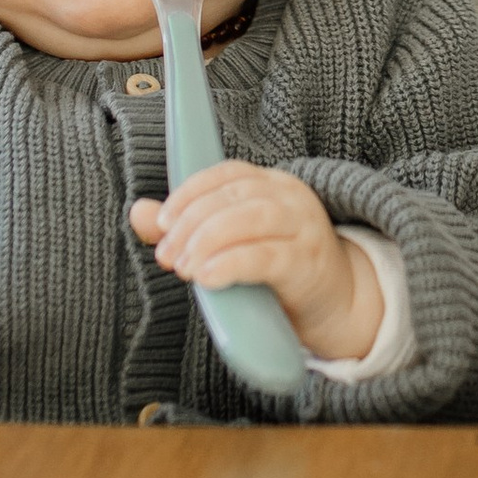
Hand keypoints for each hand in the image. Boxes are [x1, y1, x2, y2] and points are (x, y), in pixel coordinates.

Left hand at [131, 161, 380, 363]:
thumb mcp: (231, 244)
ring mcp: (304, 228)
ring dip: (208, 240)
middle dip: (191, 223)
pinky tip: (207, 277)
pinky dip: (231, 263)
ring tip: (185, 267)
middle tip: (168, 256)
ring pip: (250, 218)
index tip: (162, 222)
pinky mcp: (309, 263)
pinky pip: (267, 256)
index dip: (190, 192)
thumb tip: (138, 212)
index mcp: (271, 184)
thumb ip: (186, 227)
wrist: (338, 305)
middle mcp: (290, 197)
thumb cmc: (279, 269)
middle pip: (234, 195)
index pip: (226, 173)